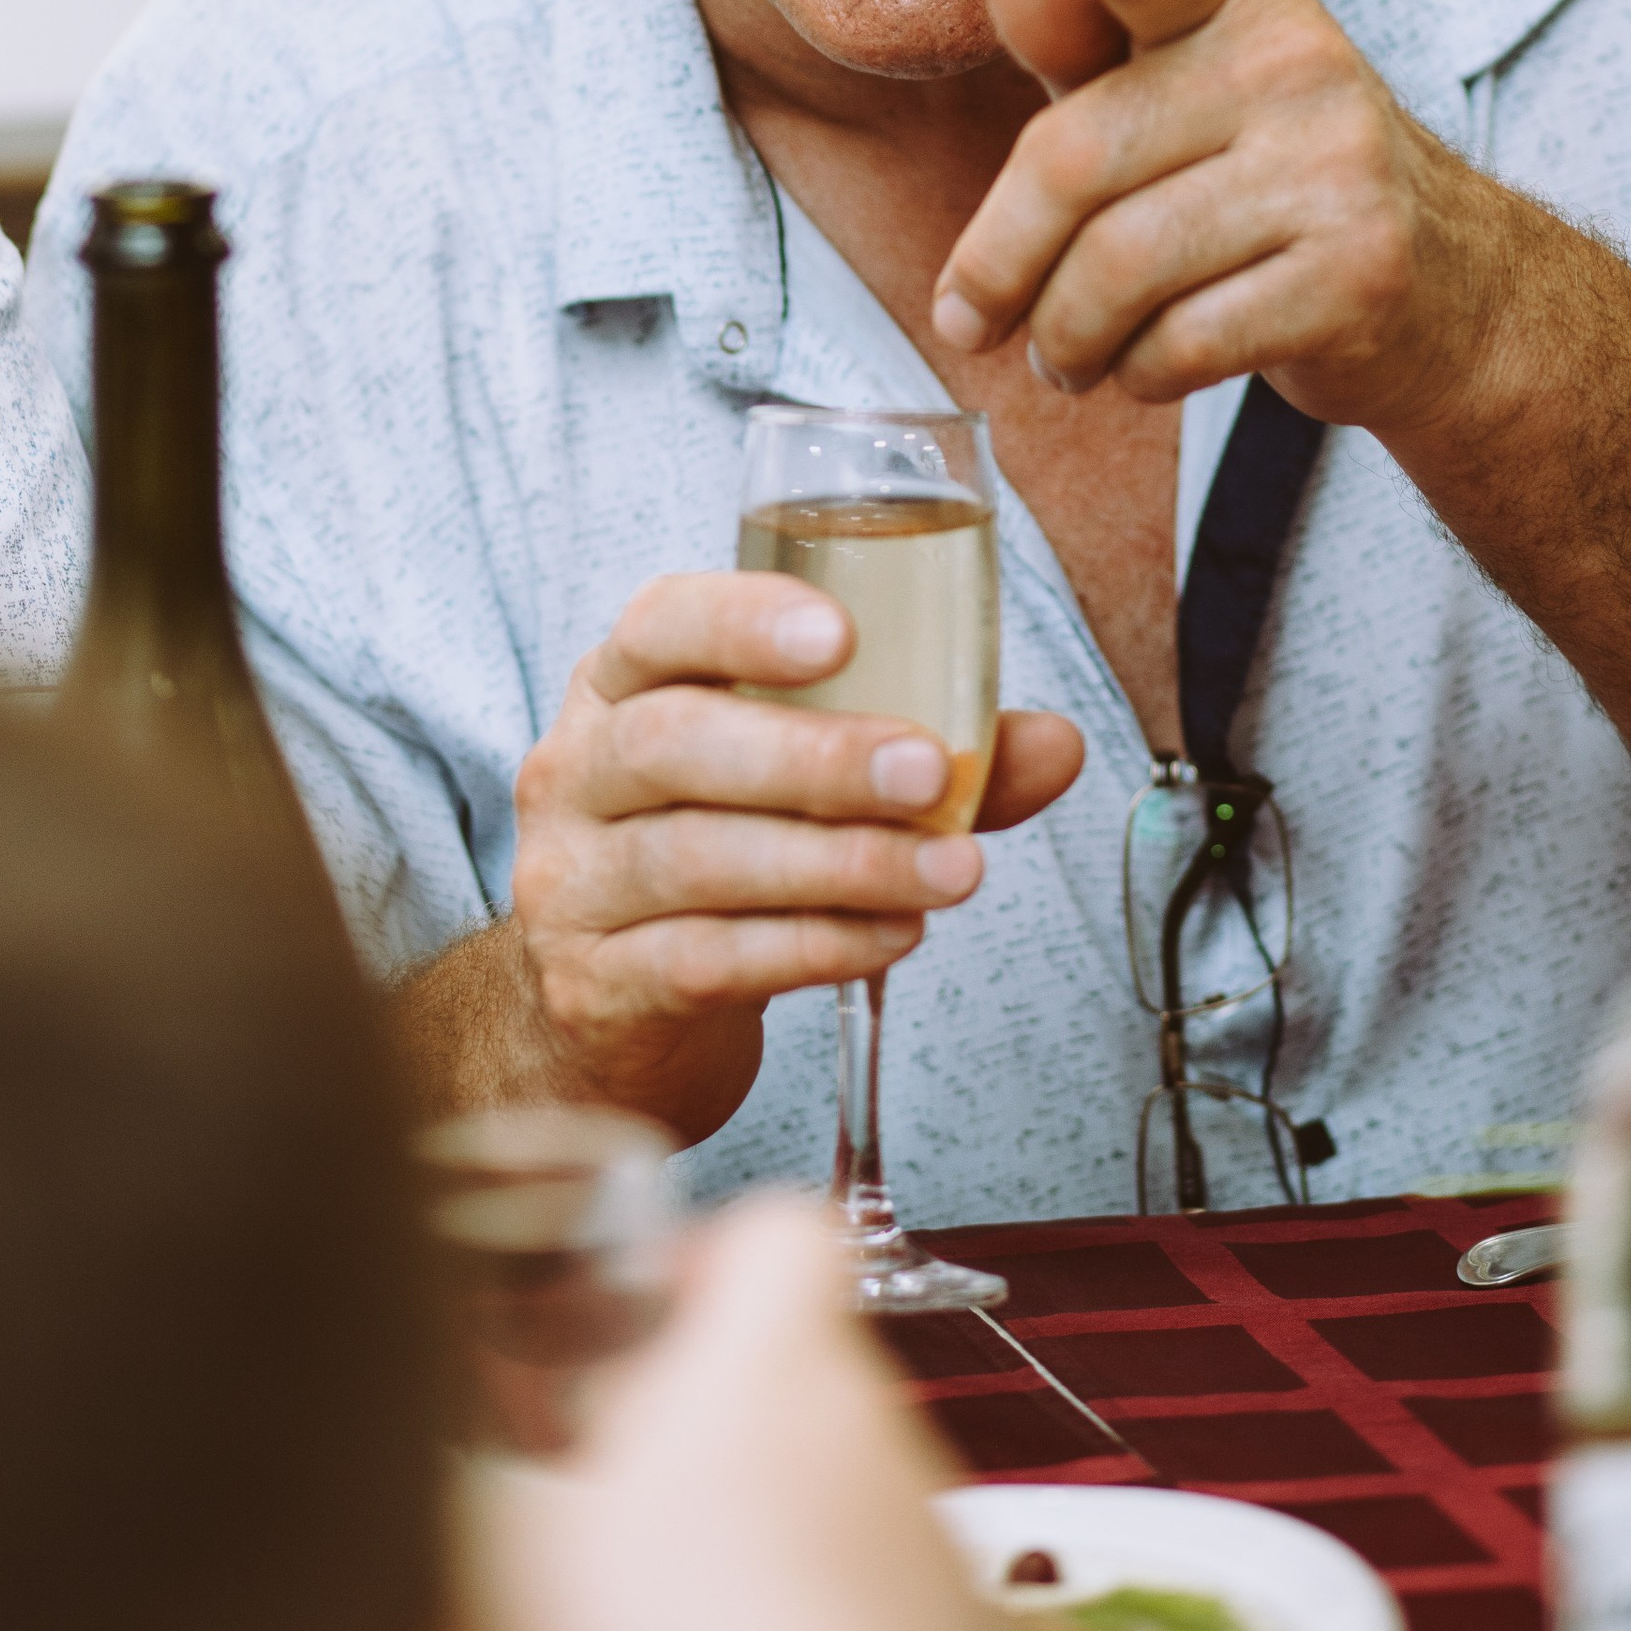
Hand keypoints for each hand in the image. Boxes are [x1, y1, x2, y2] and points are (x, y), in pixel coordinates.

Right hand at [476, 1195, 1009, 1630]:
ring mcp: (916, 1502)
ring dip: (769, 1497)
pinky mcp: (948, 1597)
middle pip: (795, 1349)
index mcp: (768, 1356)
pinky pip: (874, 1554)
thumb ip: (503, 1470)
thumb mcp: (532, 1543)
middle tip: (642, 1481)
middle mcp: (861, 1407)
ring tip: (689, 1590)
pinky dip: (822, 1583)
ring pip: (834, 1456)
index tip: (656, 1310)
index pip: (779, 1227)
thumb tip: (481, 1454)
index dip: (716, 1249)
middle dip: (719, 1402)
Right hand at [510, 572, 1084, 1143]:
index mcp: (620, 684)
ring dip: (840, 864)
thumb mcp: (799, 782)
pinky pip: (702, 960)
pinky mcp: (595, 987)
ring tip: (950, 872)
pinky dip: (812, 945)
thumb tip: (1060, 744)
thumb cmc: (722, 849)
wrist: (611, 1011)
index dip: (741, 619)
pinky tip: (892, 936)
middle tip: (930, 772)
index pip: (659, 623)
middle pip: (674, 743)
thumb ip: (926, 754)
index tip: (841, 632)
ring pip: (695, 859)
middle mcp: (576, 770)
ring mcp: (570, 883)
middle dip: (815, 756)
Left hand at [930, 0, 1509, 430]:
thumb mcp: (1171, 80)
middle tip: (972, 319)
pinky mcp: (1360, 273)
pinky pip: (1183, 342)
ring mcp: (1336, 163)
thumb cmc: (1259, 170)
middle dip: (998, 262)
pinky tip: (1144, 366)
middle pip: (1074, 157)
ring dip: (1063, 336)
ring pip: (1118, 267)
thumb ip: (1077, 30)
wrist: (1446, 280)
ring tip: (1065, 354)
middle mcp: (1291, 56)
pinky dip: (1136, 373)